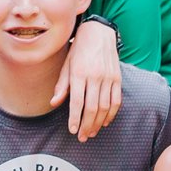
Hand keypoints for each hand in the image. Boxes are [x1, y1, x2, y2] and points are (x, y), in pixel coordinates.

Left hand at [52, 19, 123, 140]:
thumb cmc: (78, 50)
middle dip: (87, 125)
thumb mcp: (66, 65)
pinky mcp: (117, 78)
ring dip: (98, 123)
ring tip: (92, 132)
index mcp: (79, 73)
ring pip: (105, 107)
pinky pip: (116, 100)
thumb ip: (61, 86)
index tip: (73, 130)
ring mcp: (108, 78)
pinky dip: (111, 114)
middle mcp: (95, 76)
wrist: (98, 33)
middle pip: (92, 108)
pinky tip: (105, 122)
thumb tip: (53, 103)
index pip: (77, 101)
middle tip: (82, 137)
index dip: (75, 118)